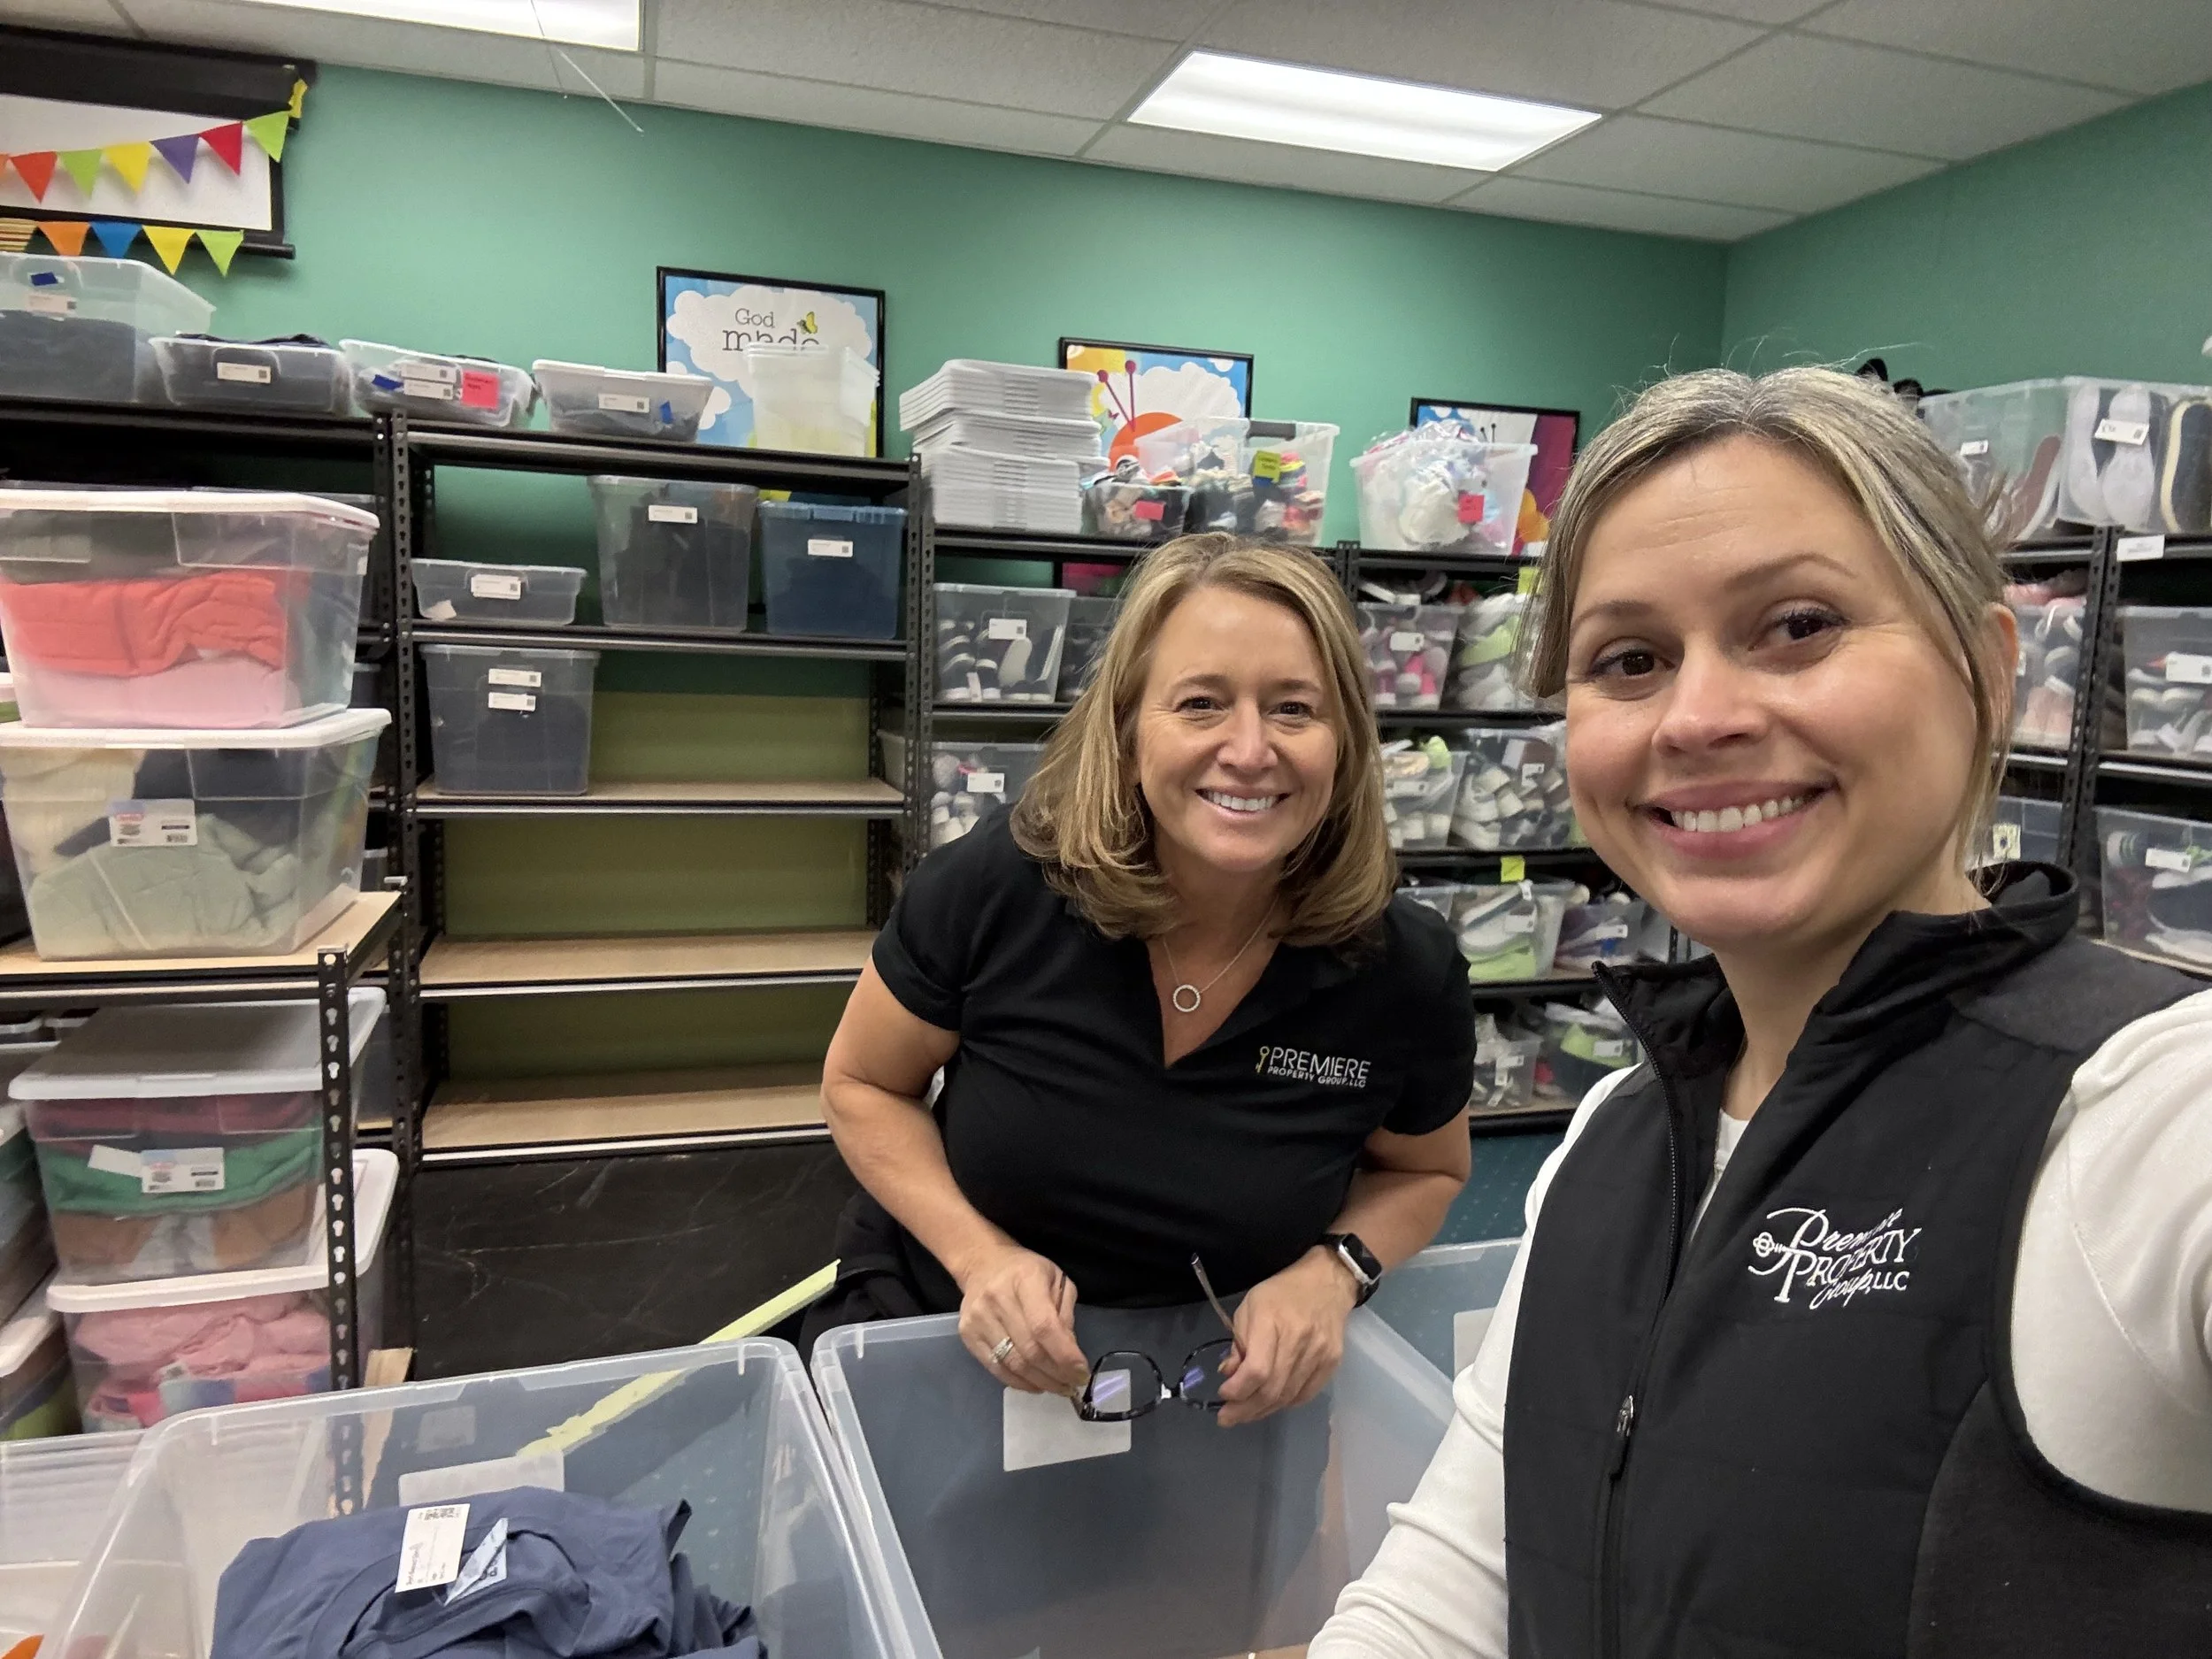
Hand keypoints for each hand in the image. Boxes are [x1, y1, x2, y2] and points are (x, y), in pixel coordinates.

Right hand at [956, 1242, 1088, 1395]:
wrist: (982, 1263)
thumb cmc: (1026, 1271)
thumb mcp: (1056, 1280)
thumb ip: (1065, 1314)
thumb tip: (1069, 1353)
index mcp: (1026, 1279)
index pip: (1044, 1326)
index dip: (1064, 1355)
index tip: (1081, 1373)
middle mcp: (998, 1298)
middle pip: (1029, 1350)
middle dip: (1056, 1374)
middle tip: (1073, 1385)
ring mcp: (978, 1318)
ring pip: (1012, 1363)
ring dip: (1040, 1382)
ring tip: (1058, 1387)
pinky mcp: (967, 1334)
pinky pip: (995, 1367)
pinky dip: (1019, 1382)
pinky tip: (1036, 1384)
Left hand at [1214, 1247, 1359, 1427]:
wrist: (1326, 1282)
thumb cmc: (1280, 1293)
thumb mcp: (1248, 1308)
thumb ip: (1238, 1343)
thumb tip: (1228, 1375)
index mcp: (1272, 1321)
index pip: (1256, 1370)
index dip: (1238, 1390)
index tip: (1223, 1395)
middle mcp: (1299, 1340)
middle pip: (1272, 1389)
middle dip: (1245, 1409)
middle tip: (1227, 1418)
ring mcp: (1319, 1354)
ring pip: (1288, 1396)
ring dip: (1263, 1411)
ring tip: (1245, 1414)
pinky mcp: (1332, 1362)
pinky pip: (1306, 1394)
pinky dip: (1285, 1404)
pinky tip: (1271, 1404)